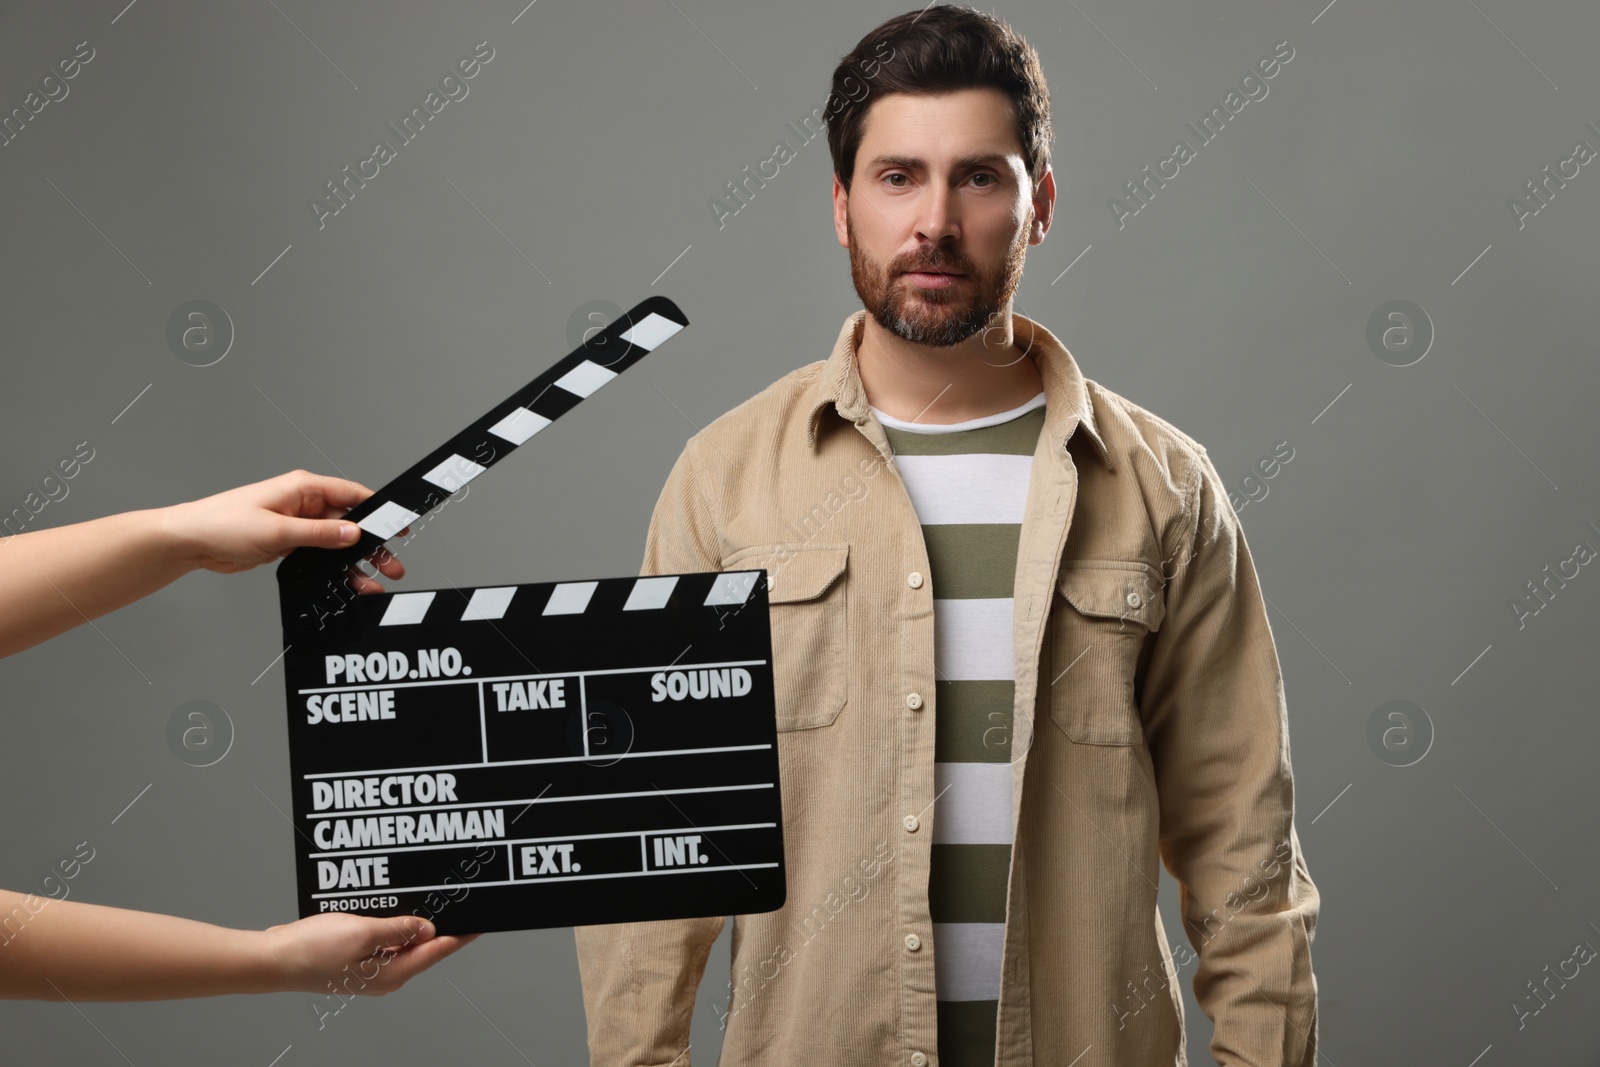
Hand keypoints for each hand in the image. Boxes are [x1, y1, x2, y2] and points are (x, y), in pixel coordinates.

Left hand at [161, 470, 406, 592]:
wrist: (190, 542)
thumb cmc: (221, 524)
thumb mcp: (276, 530)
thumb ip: (318, 533)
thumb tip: (352, 533)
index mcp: (302, 488)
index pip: (352, 494)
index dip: (378, 510)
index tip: (398, 525)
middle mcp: (303, 503)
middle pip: (349, 522)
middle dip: (372, 544)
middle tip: (392, 564)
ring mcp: (297, 523)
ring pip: (337, 542)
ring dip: (355, 562)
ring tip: (375, 580)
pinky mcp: (289, 542)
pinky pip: (321, 555)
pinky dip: (335, 569)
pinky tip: (347, 583)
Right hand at [262, 912, 476, 994]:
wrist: (274, 959)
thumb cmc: (312, 949)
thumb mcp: (363, 932)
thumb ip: (399, 929)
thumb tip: (429, 928)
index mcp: (392, 973)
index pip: (437, 951)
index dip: (461, 935)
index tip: (481, 922)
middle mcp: (386, 974)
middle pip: (424, 946)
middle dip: (442, 924)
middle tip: (459, 900)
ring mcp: (371, 967)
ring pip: (404, 940)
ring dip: (416, 920)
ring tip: (432, 898)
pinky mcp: (357, 958)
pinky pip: (385, 938)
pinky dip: (394, 922)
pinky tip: (396, 906)